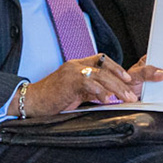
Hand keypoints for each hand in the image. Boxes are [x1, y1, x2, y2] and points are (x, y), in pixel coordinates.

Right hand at [28, 53, 162, 116]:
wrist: (31, 101)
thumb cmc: (51, 98)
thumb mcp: (75, 92)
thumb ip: (90, 90)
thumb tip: (108, 95)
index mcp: (77, 66)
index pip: (101, 60)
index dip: (116, 68)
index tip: (127, 79)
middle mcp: (75, 65)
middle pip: (105, 69)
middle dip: (121, 82)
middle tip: (131, 94)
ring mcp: (71, 71)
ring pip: (101, 75)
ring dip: (116, 88)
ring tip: (125, 98)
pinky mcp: (68, 80)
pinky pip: (89, 83)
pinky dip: (100, 92)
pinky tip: (106, 100)